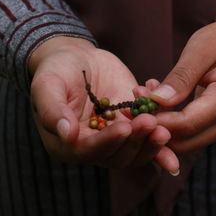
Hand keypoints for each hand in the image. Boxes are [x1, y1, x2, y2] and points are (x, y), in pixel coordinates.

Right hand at [29, 36, 178, 172]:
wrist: (76, 59)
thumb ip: (52, 110)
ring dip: (152, 142)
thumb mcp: (47, 85)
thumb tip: (65, 134)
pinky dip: (162, 134)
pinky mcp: (133, 124)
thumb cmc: (56, 70)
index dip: (107, 142)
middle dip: (135, 141)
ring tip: (160, 123)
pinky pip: (150, 135)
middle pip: (119, 156)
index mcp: (68, 144)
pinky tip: (168, 121)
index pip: (89, 151)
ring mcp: (116, 136)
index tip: (123, 128)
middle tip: (149, 122)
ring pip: (138, 151)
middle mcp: (94, 147)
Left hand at [144, 16, 215, 152]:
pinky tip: (159, 102)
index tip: (134, 111)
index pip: (189, 123)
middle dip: (157, 128)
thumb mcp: (199, 50)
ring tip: (144, 99)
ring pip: (188, 141)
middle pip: (188, 141)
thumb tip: (156, 102)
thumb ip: (180, 78)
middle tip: (134, 106)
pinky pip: (193, 132)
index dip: (159, 122)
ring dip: (163, 126)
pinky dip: (173, 123)